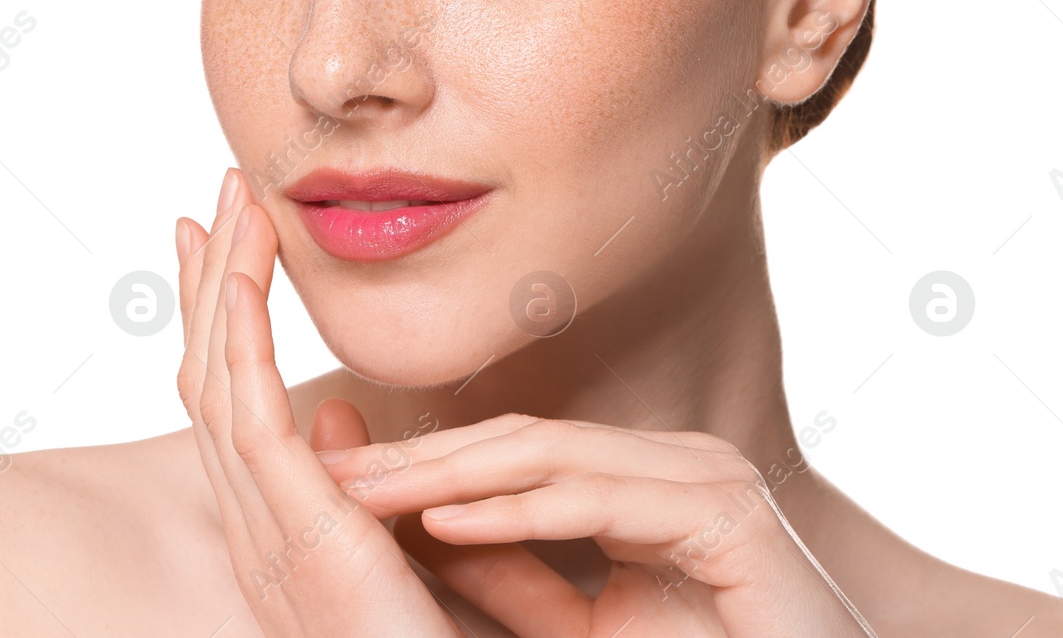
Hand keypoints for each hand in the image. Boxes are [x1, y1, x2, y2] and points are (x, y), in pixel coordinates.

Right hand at [174, 167, 462, 635]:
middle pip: (210, 376)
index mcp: (271, 523)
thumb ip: (353, 480)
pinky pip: (247, 413)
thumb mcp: (390, 544)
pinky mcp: (295, 529)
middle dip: (209, 284)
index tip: (222, 246)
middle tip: (210, 200)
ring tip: (227, 203)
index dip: (220, 319)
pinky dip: (237, 336)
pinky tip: (238, 271)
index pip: (231, 399)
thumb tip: (335, 414)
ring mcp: (260, 527)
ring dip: (221, 285)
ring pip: (219, 379)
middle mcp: (248, 521)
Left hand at [319, 414, 877, 636]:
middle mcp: (679, 461)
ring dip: (447, 476)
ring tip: (364, 492)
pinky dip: (515, 514)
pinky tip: (444, 522)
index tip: (337, 478)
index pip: (513, 451)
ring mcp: (710, 478)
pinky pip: (600, 502)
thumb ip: (505, 569)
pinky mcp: (731, 517)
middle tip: (331, 471)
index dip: (422, 462)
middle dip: (419, 458)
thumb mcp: (569, 624)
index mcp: (645, 475)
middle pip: (523, 443)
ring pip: (553, 459)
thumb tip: (419, 522)